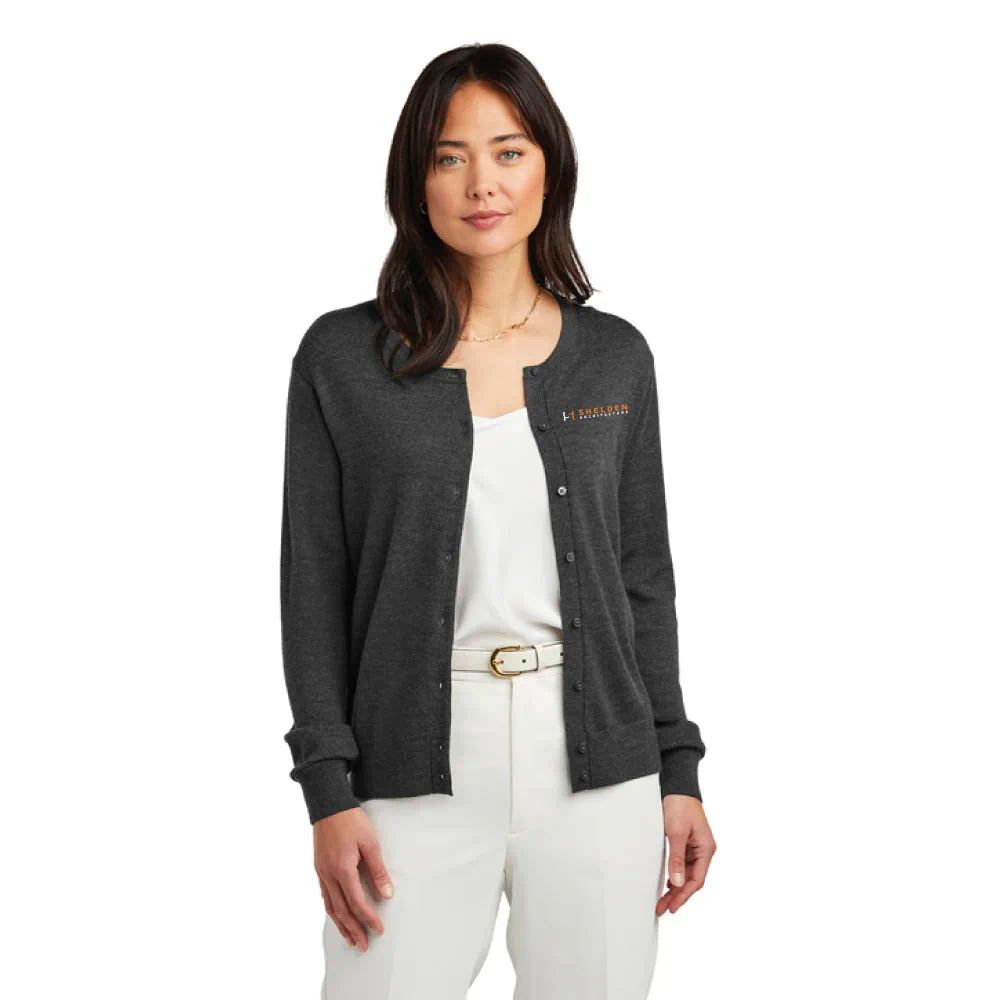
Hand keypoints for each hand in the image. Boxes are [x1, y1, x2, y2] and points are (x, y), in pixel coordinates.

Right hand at [313, 807, 394, 950]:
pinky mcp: (319, 869)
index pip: (357, 902)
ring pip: (330, 907)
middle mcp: (329, 875)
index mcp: (343, 869)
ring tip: (350, 939)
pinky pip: (325, 896)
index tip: (378, 930)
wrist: (329, 806)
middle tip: (364, 945)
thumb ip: (378, 870)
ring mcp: (322, 873)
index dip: (368, 919)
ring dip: (341, 925)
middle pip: (341, 911)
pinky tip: (337, 917)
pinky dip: (332, 911)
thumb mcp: (370, 843)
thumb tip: (387, 894)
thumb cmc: (351, 821)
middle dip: (354, 930)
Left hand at [657, 795, 715, 915]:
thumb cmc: (679, 805)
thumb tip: (678, 882)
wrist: (677, 785)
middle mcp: (704, 849)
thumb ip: (677, 859)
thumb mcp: (676, 833)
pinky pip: (684, 864)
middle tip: (663, 908)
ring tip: (663, 900)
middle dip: (678, 895)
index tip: (671, 907)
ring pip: (688, 873)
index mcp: (706, 849)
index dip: (684, 895)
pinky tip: (668, 883)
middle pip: (693, 879)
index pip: (696, 880)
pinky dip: (676, 875)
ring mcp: (696, 846)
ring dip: (676, 887)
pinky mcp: (687, 842)